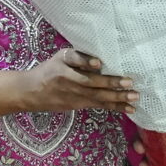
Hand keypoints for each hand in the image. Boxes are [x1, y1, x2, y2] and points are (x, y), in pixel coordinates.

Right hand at [15, 48, 138, 114]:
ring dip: (117, 97)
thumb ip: (77, 57)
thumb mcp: (59, 58)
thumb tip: (101, 58)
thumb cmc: (50, 70)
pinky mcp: (78, 105)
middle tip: (129, 82)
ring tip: (134, 97)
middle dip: (111, 83)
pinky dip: (115, 107)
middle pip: (90, 82)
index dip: (86, 62)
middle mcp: (68, 79)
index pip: (74, 60)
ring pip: (97, 97)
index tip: (99, 63)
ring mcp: (74, 95)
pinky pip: (99, 105)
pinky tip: (129, 108)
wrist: (31, 92)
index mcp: (63, 63)